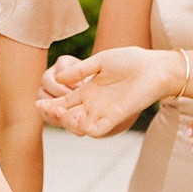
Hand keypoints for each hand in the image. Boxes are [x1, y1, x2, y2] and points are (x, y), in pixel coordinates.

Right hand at [36, 48, 179, 137]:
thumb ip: (79, 70)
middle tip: (47, 108)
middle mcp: (93, 105)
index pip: (63, 103)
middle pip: (67, 117)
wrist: (155, 67)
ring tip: (62, 112)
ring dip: (67, 123)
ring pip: (79, 127)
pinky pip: (97, 130)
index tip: (37, 103)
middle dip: (53, 116)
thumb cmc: (131, 61)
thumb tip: (58, 77)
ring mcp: (103, 112)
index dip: (49, 106)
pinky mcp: (115, 118)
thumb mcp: (100, 62)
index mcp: (87, 92)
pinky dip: (85, 127)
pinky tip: (80, 117)